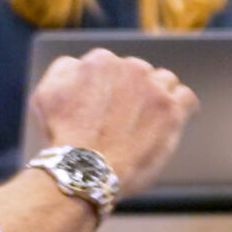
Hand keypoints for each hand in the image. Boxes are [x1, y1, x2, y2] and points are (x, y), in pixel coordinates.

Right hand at [27, 49, 197, 195]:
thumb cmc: (62, 137)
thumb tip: (80, 64)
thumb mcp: (44, 95)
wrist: (84, 170)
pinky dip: (181, 105)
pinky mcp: (172, 111)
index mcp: (100, 60)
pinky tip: (175, 116)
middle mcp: (130, 68)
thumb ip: (64, 70)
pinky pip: (186, 97)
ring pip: (165, 81)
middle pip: (139, 72)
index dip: (107, 87)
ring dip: (159, 94)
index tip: (105, 105)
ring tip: (150, 117)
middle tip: (124, 117)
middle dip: (133, 90)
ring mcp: (154, 89)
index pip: (110, 65)